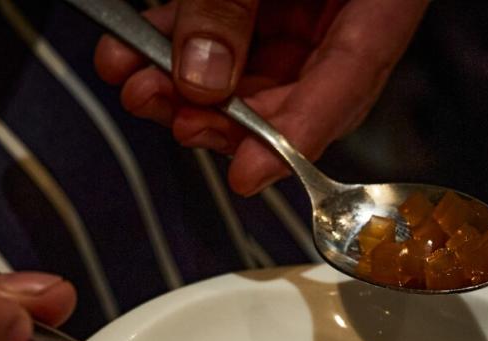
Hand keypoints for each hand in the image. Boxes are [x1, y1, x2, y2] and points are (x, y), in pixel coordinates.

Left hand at [94, 0, 428, 195]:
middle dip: (223, 114)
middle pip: (296, 88)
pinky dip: (177, 41)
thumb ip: (234, 1)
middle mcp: (349, 6)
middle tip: (177, 119)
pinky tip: (137, 52)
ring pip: (251, 64)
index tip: (249, 176)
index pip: (350, 82)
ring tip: (139, 84)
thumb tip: (202, 72)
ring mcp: (308, 0)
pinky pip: (224, 25)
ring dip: (186, 84)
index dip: (295, 138)